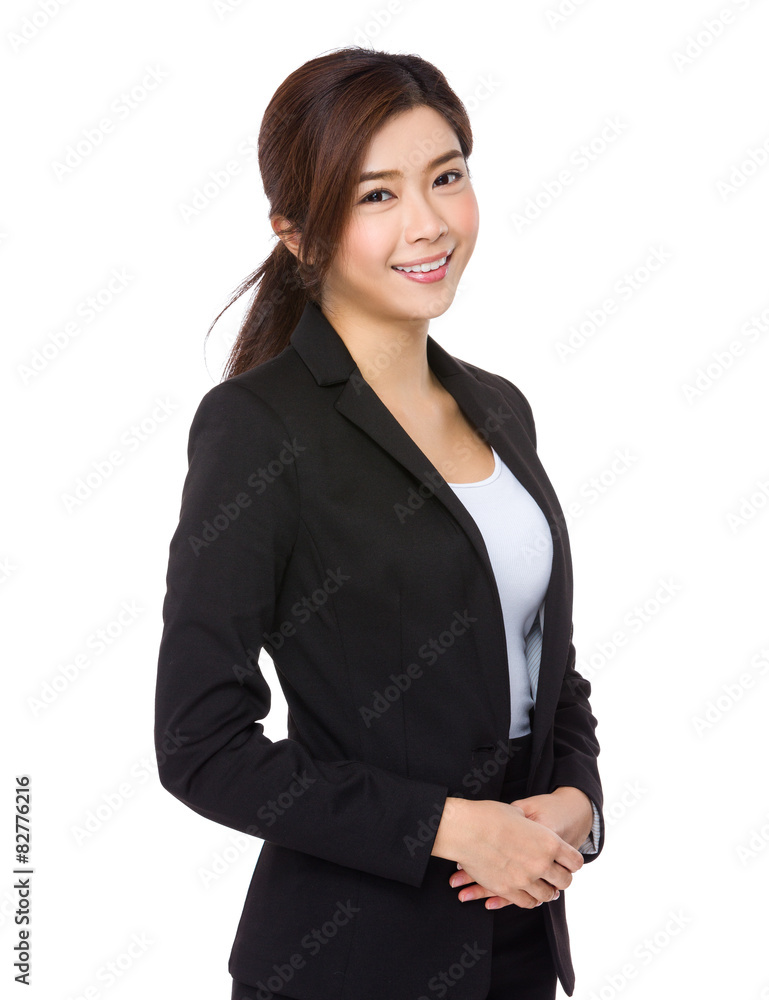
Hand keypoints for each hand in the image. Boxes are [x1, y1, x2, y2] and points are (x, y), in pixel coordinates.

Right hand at [449, 788, 591, 909]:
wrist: (464, 829)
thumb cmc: (489, 816)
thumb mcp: (517, 812)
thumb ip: (529, 824)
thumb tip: (527, 825)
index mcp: (548, 841)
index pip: (575, 861)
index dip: (572, 862)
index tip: (566, 862)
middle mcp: (541, 862)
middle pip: (564, 882)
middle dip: (561, 879)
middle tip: (556, 876)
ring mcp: (525, 878)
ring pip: (547, 896)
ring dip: (546, 891)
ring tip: (543, 887)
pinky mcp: (508, 889)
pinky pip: (527, 902)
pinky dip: (530, 900)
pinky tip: (529, 894)